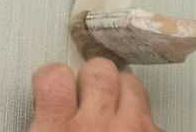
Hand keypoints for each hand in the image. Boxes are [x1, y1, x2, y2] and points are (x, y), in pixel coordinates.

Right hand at [30, 58, 158, 130]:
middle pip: (99, 70)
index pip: (54, 76)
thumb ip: (44, 122)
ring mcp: (132, 131)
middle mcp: (95, 128)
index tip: (54, 83)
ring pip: (132, 84)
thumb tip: (43, 109)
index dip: (54, 76)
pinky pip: (152, 114)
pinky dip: (143, 119)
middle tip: (87, 93)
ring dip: (123, 91)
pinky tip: (132, 130)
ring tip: (114, 108)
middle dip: (93, 76)